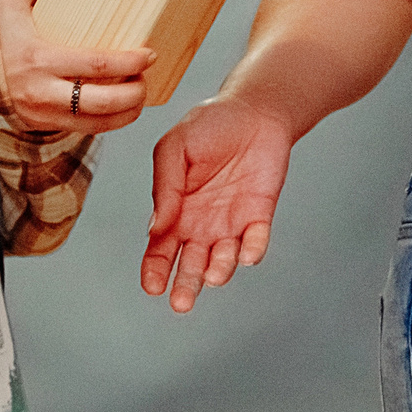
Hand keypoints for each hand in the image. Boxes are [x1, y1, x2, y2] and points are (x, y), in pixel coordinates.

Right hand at [0, 0, 151, 133]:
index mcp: (37, 57)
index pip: (96, 65)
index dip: (129, 62)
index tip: (148, 54)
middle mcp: (41, 90)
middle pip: (103, 101)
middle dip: (135, 92)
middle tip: (146, 76)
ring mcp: (42, 113)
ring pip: (98, 123)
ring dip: (128, 112)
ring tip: (140, 93)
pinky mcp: (44, 126)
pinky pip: (86, 131)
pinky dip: (110, 123)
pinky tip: (121, 109)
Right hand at [142, 93, 296, 312]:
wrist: (253, 109)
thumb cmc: (208, 125)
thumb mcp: (174, 148)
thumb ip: (164, 186)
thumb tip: (155, 226)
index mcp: (174, 209)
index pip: (160, 247)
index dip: (154, 268)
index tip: (152, 286)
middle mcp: (201, 224)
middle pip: (190, 265)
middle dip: (185, 286)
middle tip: (181, 303)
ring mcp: (231, 222)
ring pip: (223, 259)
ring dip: (219, 270)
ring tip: (213, 274)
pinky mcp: (259, 215)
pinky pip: (256, 240)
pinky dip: (253, 250)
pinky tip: (247, 253)